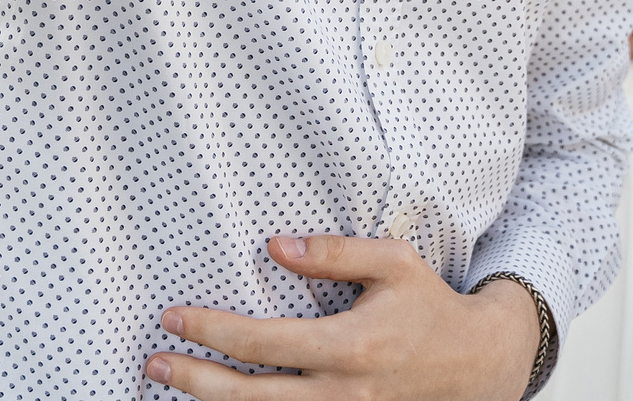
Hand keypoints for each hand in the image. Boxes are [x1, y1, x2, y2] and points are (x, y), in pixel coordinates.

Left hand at [146, 234, 535, 399]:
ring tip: (173, 386)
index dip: (211, 331)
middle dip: (194, 380)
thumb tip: (276, 247)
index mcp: (349, 347)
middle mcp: (341, 393)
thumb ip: (335, 253)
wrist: (478, 367)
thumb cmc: (431, 309)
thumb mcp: (394, 264)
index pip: (262, 344)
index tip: (174, 318)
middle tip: (154, 364)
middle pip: (249, 397)